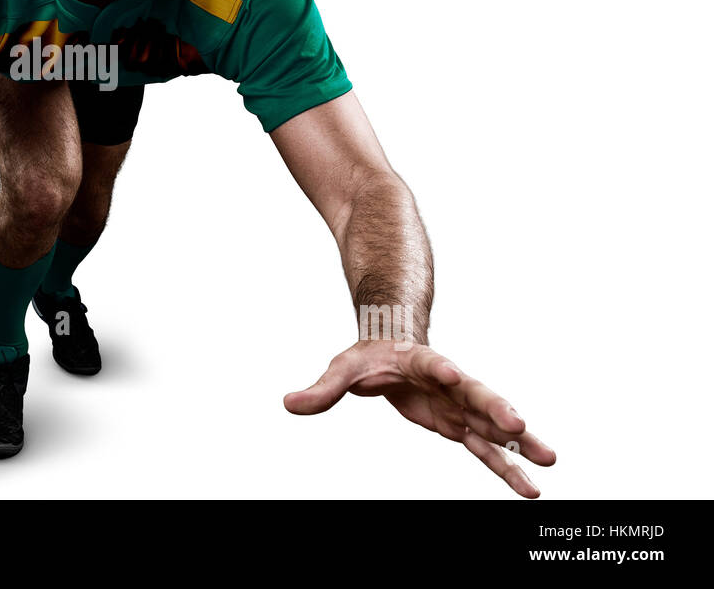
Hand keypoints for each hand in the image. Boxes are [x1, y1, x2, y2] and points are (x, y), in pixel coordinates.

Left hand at [284, 341, 555, 497]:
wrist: (392, 351)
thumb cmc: (369, 359)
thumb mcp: (342, 369)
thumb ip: (322, 389)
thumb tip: (288, 404)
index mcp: (421, 361)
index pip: (432, 363)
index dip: (442, 368)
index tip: (454, 374)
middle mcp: (450, 382)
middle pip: (476, 392)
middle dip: (496, 408)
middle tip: (518, 423)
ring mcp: (460, 405)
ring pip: (493, 424)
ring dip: (519, 443)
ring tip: (549, 462)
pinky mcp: (461, 426)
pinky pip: (488, 448)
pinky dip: (508, 465)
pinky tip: (529, 486)